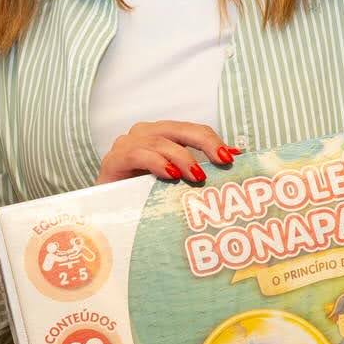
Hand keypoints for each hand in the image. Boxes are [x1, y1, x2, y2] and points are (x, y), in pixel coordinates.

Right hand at [96, 122, 240, 185]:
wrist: (107, 214)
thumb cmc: (144, 197)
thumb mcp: (176, 183)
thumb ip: (198, 169)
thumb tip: (235, 157)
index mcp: (161, 135)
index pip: (191, 130)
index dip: (212, 140)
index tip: (231, 158)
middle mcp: (143, 134)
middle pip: (178, 130)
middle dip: (204, 143)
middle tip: (222, 160)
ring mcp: (126, 145)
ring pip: (159, 141)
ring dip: (182, 157)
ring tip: (197, 176)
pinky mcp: (113, 160)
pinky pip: (137, 154)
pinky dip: (156, 162)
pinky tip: (170, 174)